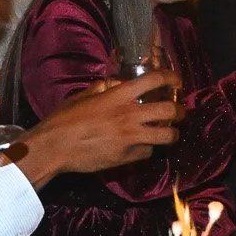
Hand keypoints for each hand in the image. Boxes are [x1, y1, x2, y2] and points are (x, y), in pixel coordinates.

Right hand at [7, 75, 181, 185]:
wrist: (55, 147)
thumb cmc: (64, 119)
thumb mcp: (83, 97)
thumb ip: (103, 89)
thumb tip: (115, 84)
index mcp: (118, 96)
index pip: (155, 80)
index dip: (171, 77)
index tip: (176, 80)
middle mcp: (129, 115)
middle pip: (170, 111)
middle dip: (180, 111)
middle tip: (178, 112)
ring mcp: (131, 138)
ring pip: (167, 136)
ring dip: (172, 133)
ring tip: (169, 133)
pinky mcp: (127, 157)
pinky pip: (148, 152)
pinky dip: (148, 149)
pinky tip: (142, 147)